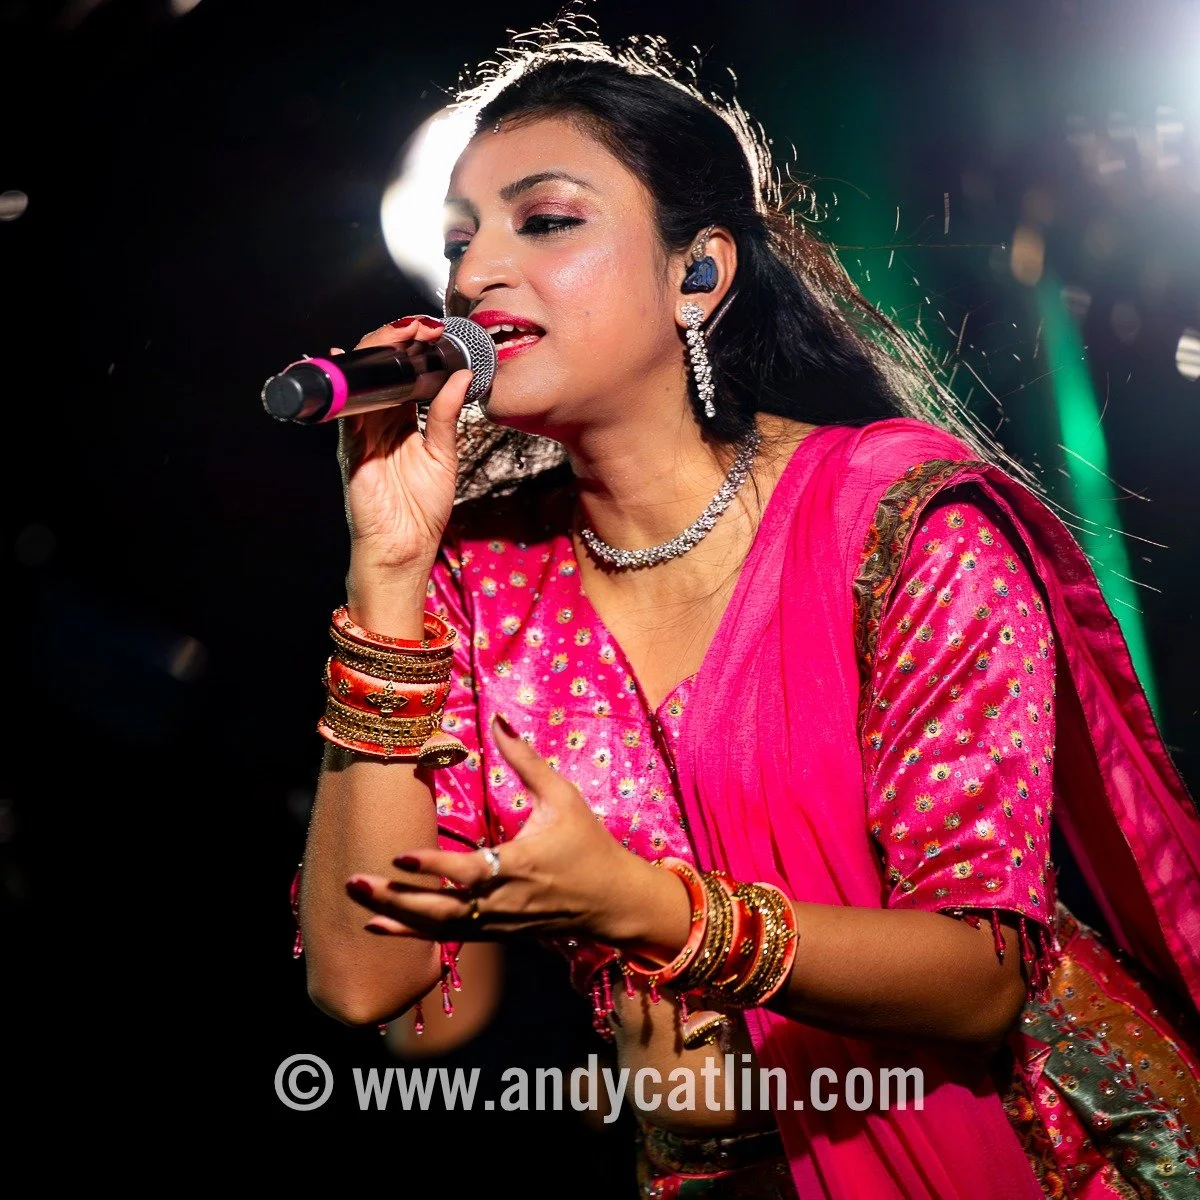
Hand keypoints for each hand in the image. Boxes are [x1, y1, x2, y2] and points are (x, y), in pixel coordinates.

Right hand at [335, 316, 473, 579]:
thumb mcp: (443, 456)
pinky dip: (352, 384)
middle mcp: (377, 422)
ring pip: (364, 381)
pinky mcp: (350, 447)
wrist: (404, 550)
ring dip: (380, 353)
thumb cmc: (422, 510)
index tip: (438, 332)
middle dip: (398, 341)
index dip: (416, 350)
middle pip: (381, 370)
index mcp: (401, 422)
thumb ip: (445, 416)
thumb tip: (462, 377)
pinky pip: (347, 409)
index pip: (404, 374)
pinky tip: (357, 362)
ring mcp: (360, 433)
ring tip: (404, 334)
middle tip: (424, 326)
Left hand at [344, 715, 690, 951]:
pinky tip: (376, 925)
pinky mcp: (494, 933)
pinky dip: (410, 935)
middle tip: (355, 881)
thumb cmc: (588, 845)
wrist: (612, 901)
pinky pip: (447, 938)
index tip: (398, 857)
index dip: (433, 868)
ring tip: (356, 898)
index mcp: (520, 866)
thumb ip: (526, 760)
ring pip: (439, 927)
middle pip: (442, 908)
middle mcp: (503, 901)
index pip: (469, 871)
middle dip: (396, 898)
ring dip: (396, 915)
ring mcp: (497, 923)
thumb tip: (500, 720)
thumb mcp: (563, 797)